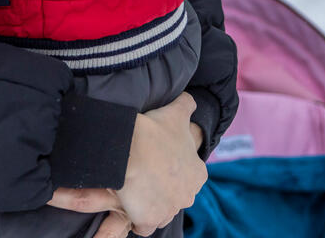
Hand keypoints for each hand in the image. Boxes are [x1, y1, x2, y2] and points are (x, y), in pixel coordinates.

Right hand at [47, 95, 207, 235]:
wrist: (131, 148)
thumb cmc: (155, 131)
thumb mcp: (176, 113)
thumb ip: (186, 105)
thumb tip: (190, 99)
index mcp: (197, 173)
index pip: (186, 177)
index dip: (170, 170)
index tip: (156, 162)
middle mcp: (187, 196)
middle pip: (174, 196)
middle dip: (161, 189)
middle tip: (143, 174)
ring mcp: (168, 210)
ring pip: (160, 211)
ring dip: (149, 203)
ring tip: (134, 189)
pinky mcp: (147, 221)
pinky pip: (143, 225)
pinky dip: (136, 218)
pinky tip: (128, 203)